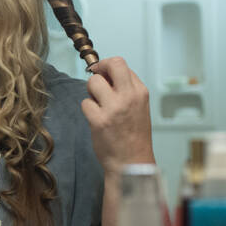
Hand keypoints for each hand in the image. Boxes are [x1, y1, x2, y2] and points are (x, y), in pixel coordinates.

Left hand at [80, 56, 154, 175]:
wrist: (131, 161)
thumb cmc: (133, 136)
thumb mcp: (138, 107)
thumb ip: (125, 89)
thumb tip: (105, 74)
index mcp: (140, 92)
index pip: (121, 64)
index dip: (107, 66)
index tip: (101, 72)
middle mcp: (129, 97)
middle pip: (111, 64)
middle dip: (98, 69)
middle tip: (95, 81)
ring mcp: (114, 108)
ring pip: (93, 83)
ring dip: (90, 93)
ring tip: (98, 105)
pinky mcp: (99, 120)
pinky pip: (85, 103)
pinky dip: (87, 110)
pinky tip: (95, 119)